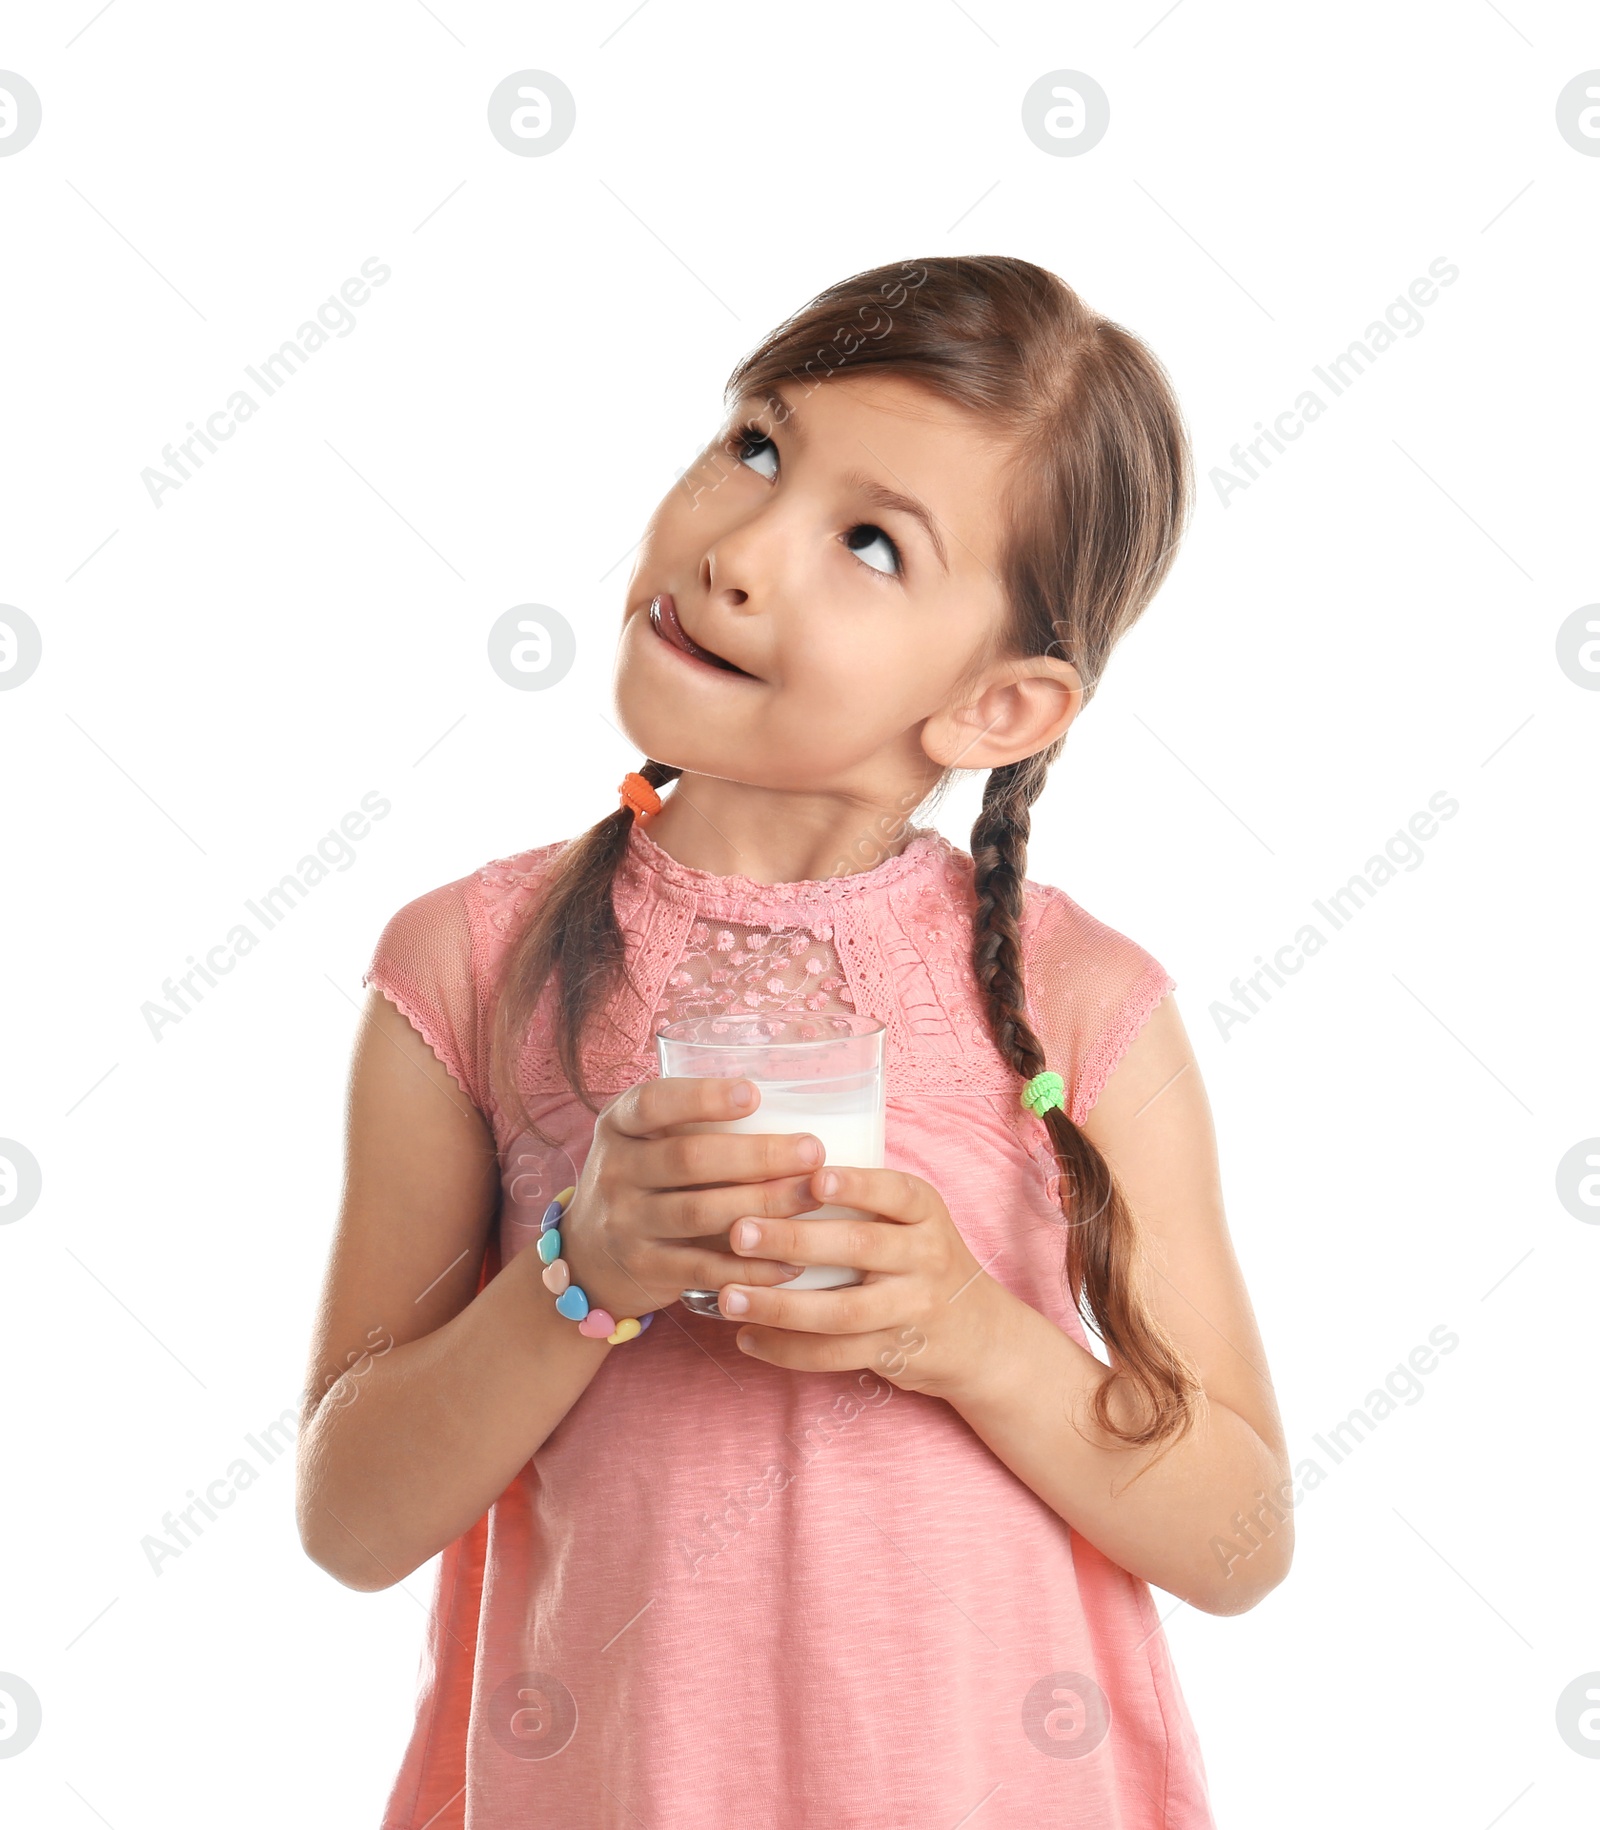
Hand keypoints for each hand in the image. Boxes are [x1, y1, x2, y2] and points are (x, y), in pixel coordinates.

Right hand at [554, 1074, 827, 1321]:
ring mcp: (627, 1224)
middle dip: (757, 1154)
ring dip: (763, 1205)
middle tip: (813, 1150)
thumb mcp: (642, 1141)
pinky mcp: (646, 1270)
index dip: (703, 1097)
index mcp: (618, 1127)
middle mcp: (616, 1172)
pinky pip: (704, 1269)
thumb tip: (787, 1098)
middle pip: (689, 1159)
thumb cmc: (639, 1181)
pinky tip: (792, 1261)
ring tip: (812, 1196)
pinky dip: (751, 1267)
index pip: (654, 1103)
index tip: (754, 1093)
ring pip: (700, 1213)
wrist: (587, 1259)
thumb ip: (688, 1121)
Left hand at [715, 1165, 1013, 1398]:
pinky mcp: (895, 1352)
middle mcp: (925, 1256)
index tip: (812, 1177)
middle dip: (793, 1240)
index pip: (894, 1192)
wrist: (981, 1338)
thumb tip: (771, 1175)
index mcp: (925, 1212)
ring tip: (730, 1297)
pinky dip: (787, 1350)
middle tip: (738, 1232)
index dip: (856, 1185)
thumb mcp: (913, 1222)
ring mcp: (912, 1308)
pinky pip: (836, 1354)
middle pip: (859, 1247)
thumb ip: (863, 1203)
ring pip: (842, 1311)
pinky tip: (748, 1338)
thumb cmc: (922, 1262)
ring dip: (779, 1305)